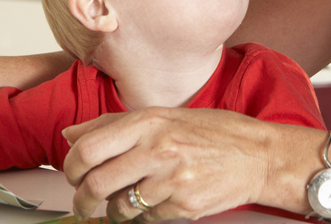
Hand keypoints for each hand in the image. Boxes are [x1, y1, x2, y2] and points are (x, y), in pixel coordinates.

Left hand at [62, 108, 271, 221]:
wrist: (258, 155)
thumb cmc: (214, 132)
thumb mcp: (165, 116)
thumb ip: (115, 125)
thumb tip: (71, 134)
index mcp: (150, 122)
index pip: (89, 148)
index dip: (71, 166)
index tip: (74, 173)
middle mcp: (158, 148)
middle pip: (96, 183)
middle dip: (83, 198)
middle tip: (85, 199)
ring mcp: (171, 179)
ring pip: (119, 206)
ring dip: (114, 210)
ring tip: (125, 200)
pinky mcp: (183, 204)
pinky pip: (146, 219)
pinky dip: (143, 216)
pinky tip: (155, 202)